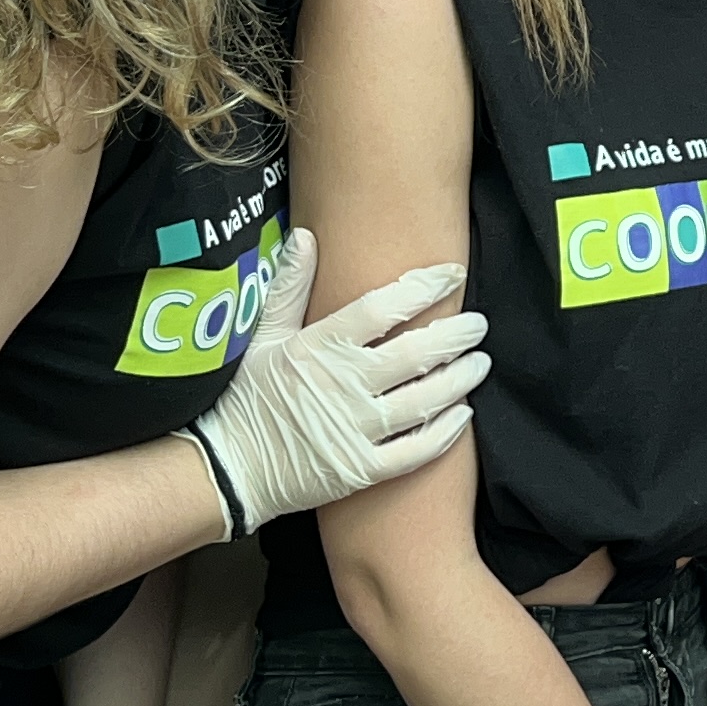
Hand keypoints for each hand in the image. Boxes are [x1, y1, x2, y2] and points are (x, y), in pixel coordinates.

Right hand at [186, 240, 486, 530]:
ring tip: (480, 363)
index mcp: (320, 348)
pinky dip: (446, 432)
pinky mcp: (362, 468)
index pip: (381, 308)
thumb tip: (307, 236)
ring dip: (460, 379)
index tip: (451, 274)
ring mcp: (355, 429)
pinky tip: (463, 414)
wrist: (226, 469)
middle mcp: (344, 386)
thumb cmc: (245, 398)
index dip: (422, 288)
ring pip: (425, 399)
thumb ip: (289, 287)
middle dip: (455, 335)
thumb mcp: (263, 337)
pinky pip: (416, 450)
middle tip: (479, 324)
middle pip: (416, 353)